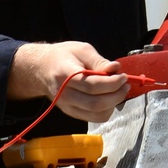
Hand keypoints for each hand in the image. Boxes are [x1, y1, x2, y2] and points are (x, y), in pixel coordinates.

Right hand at [8, 41, 129, 122]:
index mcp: (65, 74)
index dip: (112, 83)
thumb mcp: (82, 49)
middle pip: (95, 103)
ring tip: (120, 90)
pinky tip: (110, 98)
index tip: (123, 76)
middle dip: (116, 95)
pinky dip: (106, 110)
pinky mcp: (70, 112)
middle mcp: (64, 94)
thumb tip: (116, 69)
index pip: (91, 85)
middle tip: (126, 84)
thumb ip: (99, 61)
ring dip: (113, 104)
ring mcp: (66, 106)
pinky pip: (92, 117)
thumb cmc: (64, 56)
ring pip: (95, 114)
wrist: (41, 69)